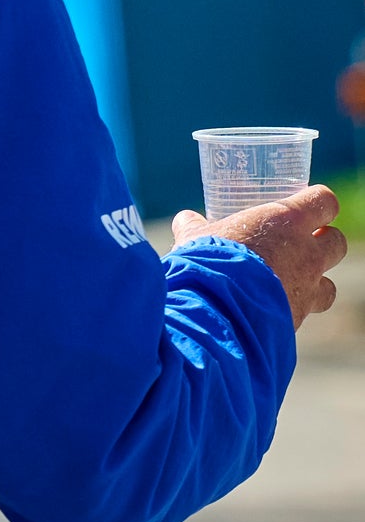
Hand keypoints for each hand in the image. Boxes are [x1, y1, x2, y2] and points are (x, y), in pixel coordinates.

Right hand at [172, 184, 346, 329]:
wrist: (216, 311)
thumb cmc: (209, 262)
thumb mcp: (197, 238)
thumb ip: (195, 227)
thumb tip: (184, 219)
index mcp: (287, 221)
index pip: (325, 201)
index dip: (319, 202)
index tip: (307, 205)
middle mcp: (307, 254)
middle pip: (337, 242)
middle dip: (323, 242)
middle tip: (300, 243)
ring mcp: (306, 290)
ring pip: (329, 285)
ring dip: (315, 282)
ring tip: (290, 283)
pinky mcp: (297, 320)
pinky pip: (304, 313)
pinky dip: (292, 309)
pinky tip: (269, 309)